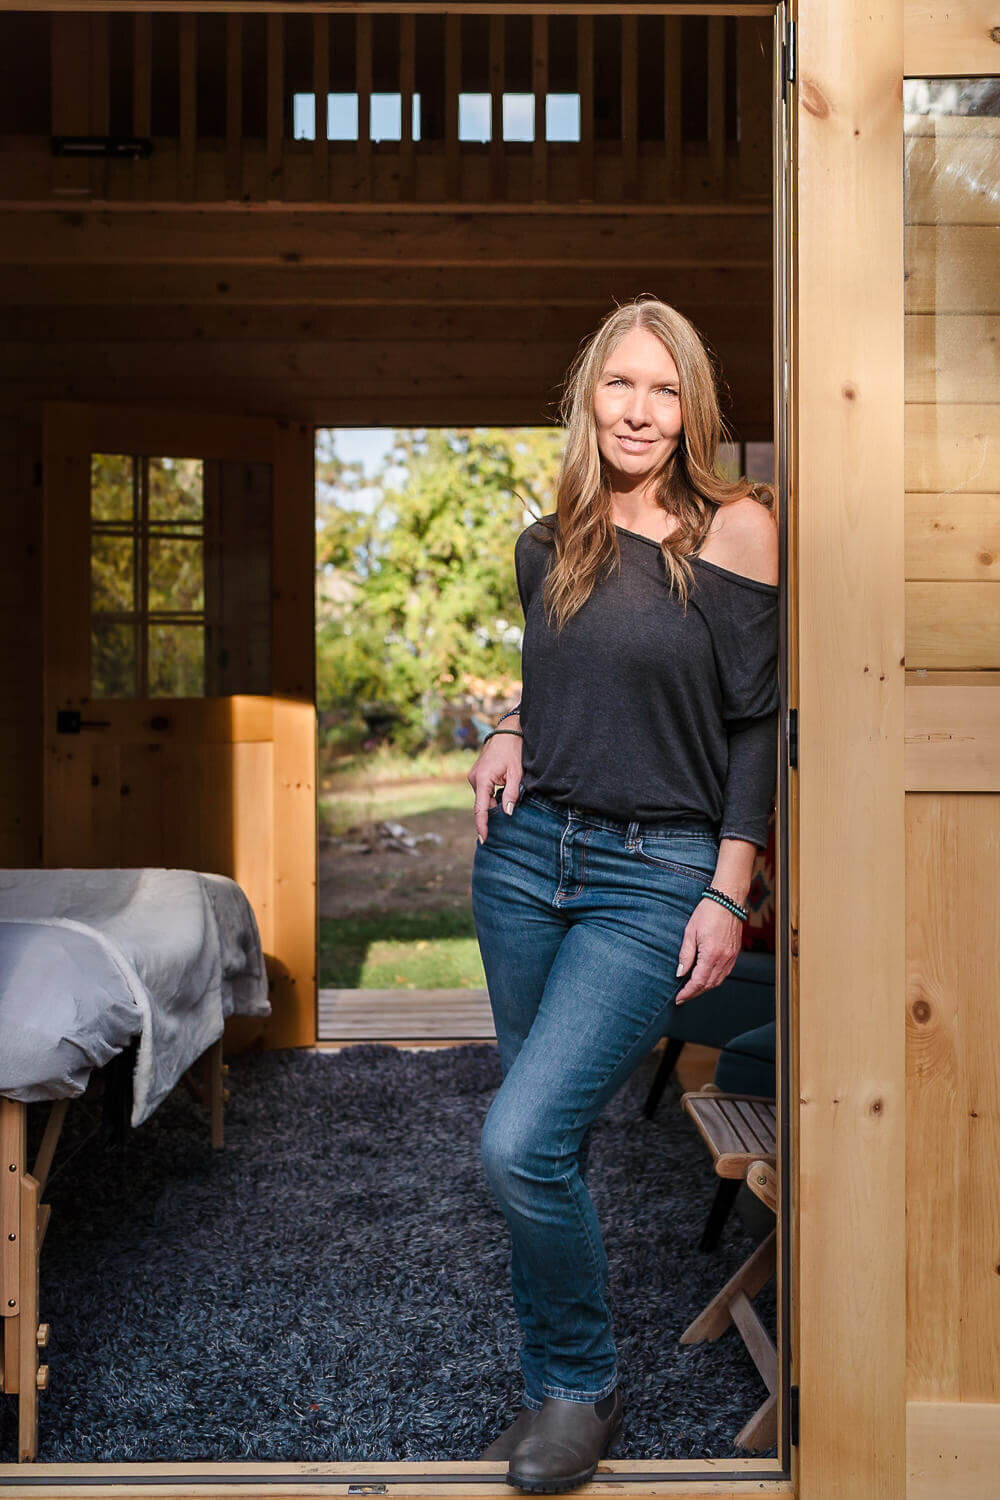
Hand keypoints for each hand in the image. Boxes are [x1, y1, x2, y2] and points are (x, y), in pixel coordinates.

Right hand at [467, 728, 522, 842]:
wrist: (508, 731)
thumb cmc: (513, 750)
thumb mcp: (516, 774)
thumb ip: (510, 794)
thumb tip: (507, 813)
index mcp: (483, 779)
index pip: (481, 808)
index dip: (482, 825)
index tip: (484, 839)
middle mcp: (474, 779)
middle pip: (482, 804)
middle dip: (493, 814)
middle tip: (506, 822)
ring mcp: (474, 776)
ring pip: (484, 798)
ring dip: (494, 803)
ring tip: (508, 802)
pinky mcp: (477, 775)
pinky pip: (484, 791)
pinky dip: (492, 796)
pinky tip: (502, 795)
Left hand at [673, 895, 743, 1003]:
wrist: (727, 900)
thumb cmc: (707, 912)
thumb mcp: (690, 932)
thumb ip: (686, 955)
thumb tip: (680, 973)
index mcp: (711, 954)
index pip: (698, 981)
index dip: (688, 992)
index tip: (679, 998)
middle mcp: (724, 959)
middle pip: (709, 985)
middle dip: (695, 993)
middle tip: (683, 997)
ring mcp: (731, 957)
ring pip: (718, 981)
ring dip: (705, 988)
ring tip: (692, 990)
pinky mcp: (735, 953)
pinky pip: (725, 973)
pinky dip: (715, 980)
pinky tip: (706, 978)